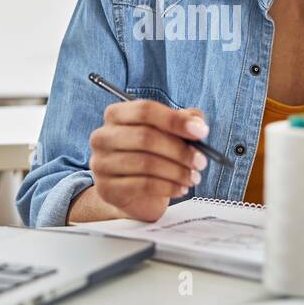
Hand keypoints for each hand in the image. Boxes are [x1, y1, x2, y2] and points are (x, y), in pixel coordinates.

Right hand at [88, 101, 208, 221]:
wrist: (135, 194)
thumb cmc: (151, 155)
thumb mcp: (169, 134)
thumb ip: (184, 121)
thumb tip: (197, 122)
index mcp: (116, 114)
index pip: (145, 110)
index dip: (175, 120)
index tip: (201, 132)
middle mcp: (103, 136)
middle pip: (145, 137)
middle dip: (179, 150)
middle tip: (201, 161)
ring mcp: (101, 163)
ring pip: (145, 163)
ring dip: (177, 171)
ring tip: (193, 177)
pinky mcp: (107, 188)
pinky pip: (142, 185)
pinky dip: (168, 187)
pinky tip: (181, 188)